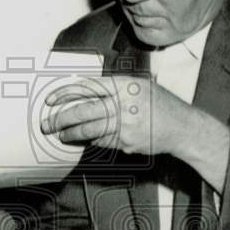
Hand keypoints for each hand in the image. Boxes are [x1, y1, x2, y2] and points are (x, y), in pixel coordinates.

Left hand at [41, 76, 229, 192]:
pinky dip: (91, 141)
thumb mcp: (139, 86)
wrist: (182, 127)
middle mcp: (123, 104)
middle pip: (83, 112)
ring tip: (61, 135)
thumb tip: (84, 93)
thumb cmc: (160, 105)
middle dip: (60, 119)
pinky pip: (101, 142)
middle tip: (47, 124)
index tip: (50, 99)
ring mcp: (125, 125)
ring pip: (89, 131)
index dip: (65, 93)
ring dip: (71, 135)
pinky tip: (84, 140)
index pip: (87, 87)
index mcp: (124, 86)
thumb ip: (114, 88)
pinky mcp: (126, 143)